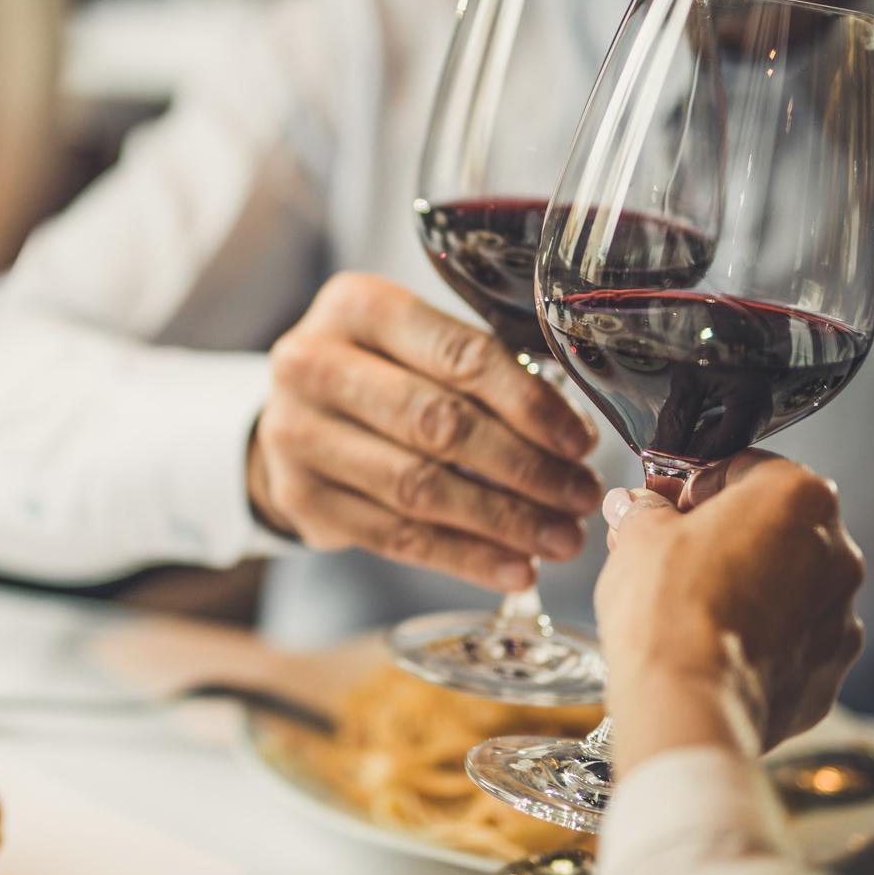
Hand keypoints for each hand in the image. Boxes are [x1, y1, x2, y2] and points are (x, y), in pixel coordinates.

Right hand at [246, 272, 602, 590]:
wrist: (293, 418)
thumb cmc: (379, 374)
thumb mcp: (415, 343)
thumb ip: (479, 370)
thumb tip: (574, 435)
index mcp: (357, 306)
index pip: (459, 355)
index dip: (528, 404)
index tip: (580, 443)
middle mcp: (314, 365)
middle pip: (438, 424)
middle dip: (524, 467)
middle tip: (580, 497)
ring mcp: (297, 434)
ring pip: (419, 488)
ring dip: (502, 521)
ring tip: (560, 539)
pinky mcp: (299, 498)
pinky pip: (396, 537)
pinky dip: (465, 558)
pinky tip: (514, 568)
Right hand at [596, 453, 865, 772]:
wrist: (688, 702)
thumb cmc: (669, 610)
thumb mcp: (639, 536)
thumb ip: (645, 510)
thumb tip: (638, 507)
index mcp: (797, 497)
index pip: (747, 468)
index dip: (700, 485)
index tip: (670, 505)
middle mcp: (836, 551)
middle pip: (777, 527)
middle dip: (729, 537)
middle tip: (676, 555)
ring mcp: (841, 615)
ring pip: (793, 586)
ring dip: (753, 588)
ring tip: (697, 610)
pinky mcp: (831, 670)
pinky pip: (799, 641)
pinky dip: (767, 641)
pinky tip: (720, 649)